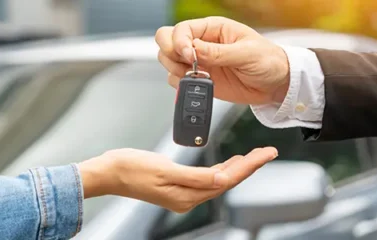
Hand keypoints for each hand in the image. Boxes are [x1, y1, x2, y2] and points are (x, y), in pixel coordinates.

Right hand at [78, 147, 277, 212]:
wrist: (108, 172)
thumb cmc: (131, 168)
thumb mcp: (164, 169)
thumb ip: (195, 177)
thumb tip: (223, 180)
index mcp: (187, 196)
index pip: (227, 180)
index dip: (249, 166)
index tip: (266, 154)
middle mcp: (188, 198)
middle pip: (227, 181)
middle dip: (249, 166)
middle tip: (268, 152)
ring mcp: (182, 194)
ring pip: (218, 180)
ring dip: (237, 168)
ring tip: (254, 156)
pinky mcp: (176, 186)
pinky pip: (206, 179)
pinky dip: (220, 170)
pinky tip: (226, 164)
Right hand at [155, 16, 289, 103]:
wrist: (276, 84)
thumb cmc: (268, 61)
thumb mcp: (246, 53)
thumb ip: (218, 53)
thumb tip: (194, 49)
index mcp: (212, 28)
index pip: (182, 29)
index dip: (179, 42)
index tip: (189, 56)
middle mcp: (202, 43)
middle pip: (167, 41)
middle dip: (171, 54)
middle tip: (187, 65)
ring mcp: (199, 62)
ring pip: (168, 61)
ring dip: (175, 70)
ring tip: (197, 76)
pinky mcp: (200, 79)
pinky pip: (177, 80)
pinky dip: (182, 85)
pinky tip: (199, 84)